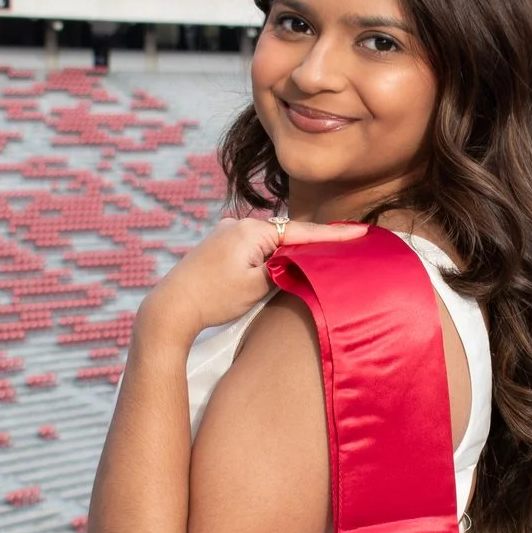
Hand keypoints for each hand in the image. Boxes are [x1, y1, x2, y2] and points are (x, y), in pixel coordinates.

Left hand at [137, 217, 365, 343]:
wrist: (170, 308)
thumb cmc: (213, 298)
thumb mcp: (258, 285)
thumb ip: (284, 267)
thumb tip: (298, 259)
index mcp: (251, 230)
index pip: (302, 232)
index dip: (333, 236)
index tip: (361, 232)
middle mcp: (237, 224)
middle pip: (285, 233)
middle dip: (310, 243)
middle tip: (343, 248)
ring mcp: (224, 234)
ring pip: (268, 241)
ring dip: (287, 252)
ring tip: (313, 262)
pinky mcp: (216, 247)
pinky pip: (252, 247)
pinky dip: (268, 256)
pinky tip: (276, 267)